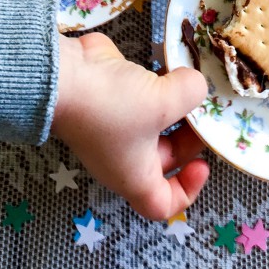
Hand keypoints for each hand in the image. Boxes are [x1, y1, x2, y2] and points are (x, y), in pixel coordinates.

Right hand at [51, 31, 208, 220]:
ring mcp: (117, 124)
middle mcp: (124, 155)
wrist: (64, 76)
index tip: (202, 164)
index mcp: (134, 175)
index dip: (188, 191)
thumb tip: (196, 85)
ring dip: (176, 106)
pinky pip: (142, 95)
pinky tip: (173, 65)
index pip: (162, 204)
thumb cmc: (112, 106)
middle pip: (166, 157)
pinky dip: (159, 83)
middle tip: (205, 111)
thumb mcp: (163, 104)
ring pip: (156, 123)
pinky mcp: (112, 94)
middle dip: (190, 137)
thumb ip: (191, 94)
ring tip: (193, 84)